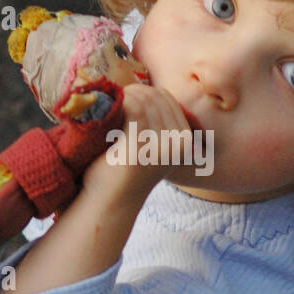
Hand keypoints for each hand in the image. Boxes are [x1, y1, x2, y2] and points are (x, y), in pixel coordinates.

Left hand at [81, 82, 193, 201]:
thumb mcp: (150, 147)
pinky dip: (121, 103)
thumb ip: (158, 125)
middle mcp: (180, 144)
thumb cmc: (124, 170)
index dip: (145, 91)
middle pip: (157, 97)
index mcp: (185, 142)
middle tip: (115, 99)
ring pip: (146, 100)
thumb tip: (152, 93)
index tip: (126, 96)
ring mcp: (162, 145)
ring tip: (111, 105)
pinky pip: (135, 108)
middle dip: (134, 91)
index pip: (168, 100)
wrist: (108, 201)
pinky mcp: (142, 145)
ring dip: (126, 96)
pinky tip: (110, 110)